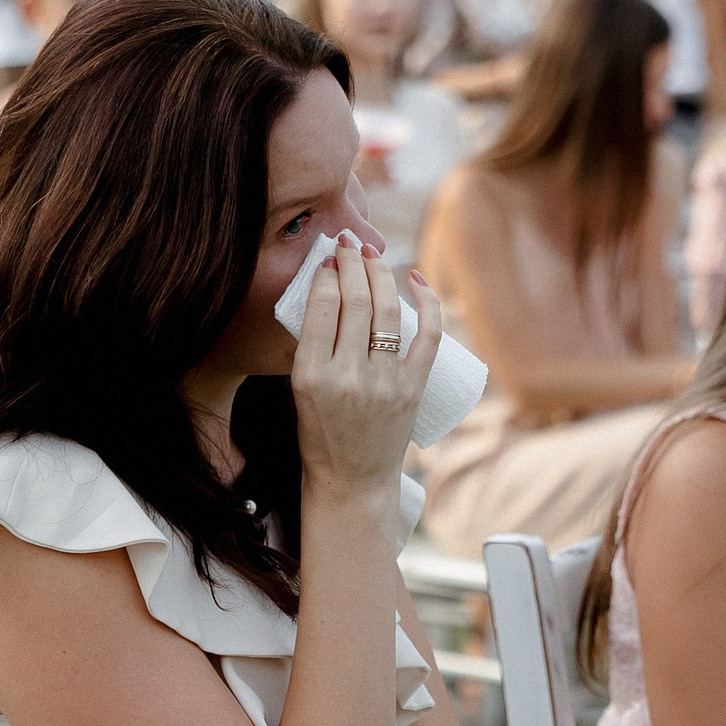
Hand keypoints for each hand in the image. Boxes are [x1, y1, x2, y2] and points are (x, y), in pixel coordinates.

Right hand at [291, 244, 442, 501]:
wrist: (352, 480)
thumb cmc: (321, 434)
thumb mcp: (299, 390)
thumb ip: (310, 347)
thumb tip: (328, 292)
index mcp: (311, 376)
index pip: (320, 308)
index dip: (326, 274)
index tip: (328, 259)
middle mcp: (348, 377)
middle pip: (355, 302)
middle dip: (353, 264)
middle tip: (350, 245)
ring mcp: (384, 383)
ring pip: (386, 312)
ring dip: (381, 273)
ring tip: (373, 256)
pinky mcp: (413, 388)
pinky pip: (427, 335)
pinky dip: (427, 302)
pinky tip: (416, 279)